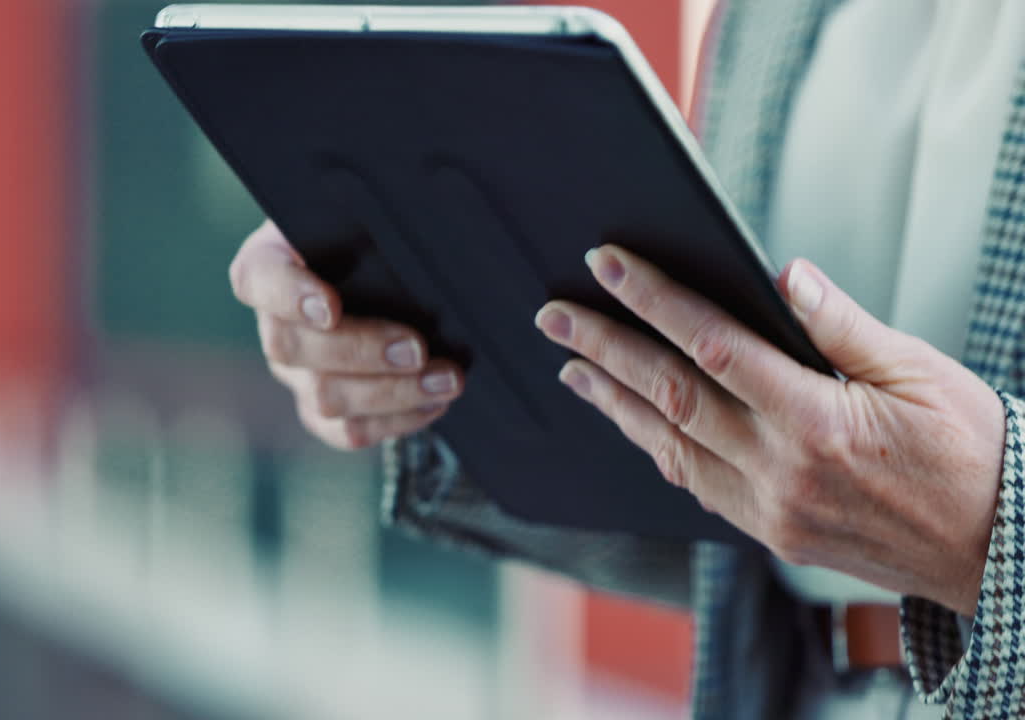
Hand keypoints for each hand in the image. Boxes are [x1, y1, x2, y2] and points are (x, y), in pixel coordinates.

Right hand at [230, 220, 463, 449]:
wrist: (387, 272)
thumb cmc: (373, 236)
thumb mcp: (367, 217)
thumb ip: (376, 223)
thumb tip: (426, 227)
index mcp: (271, 264)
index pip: (259, 279)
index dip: (289, 296)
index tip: (330, 306)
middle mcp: (274, 323)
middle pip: (293, 349)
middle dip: (361, 352)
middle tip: (417, 348)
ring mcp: (296, 373)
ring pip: (324, 397)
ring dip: (392, 393)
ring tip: (447, 379)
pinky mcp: (322, 410)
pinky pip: (346, 431)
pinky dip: (394, 422)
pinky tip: (433, 403)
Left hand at [536, 245, 1004, 614]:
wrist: (997, 550)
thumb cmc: (969, 452)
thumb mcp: (920, 372)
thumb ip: (842, 327)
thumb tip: (785, 276)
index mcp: (819, 421)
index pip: (714, 345)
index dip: (655, 300)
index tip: (610, 265)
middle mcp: (781, 470)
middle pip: (671, 395)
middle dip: (606, 347)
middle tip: (555, 315)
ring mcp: (768, 509)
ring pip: (668, 444)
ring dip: (613, 399)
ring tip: (571, 363)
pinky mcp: (768, 530)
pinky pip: (693, 482)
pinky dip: (653, 444)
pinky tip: (627, 417)